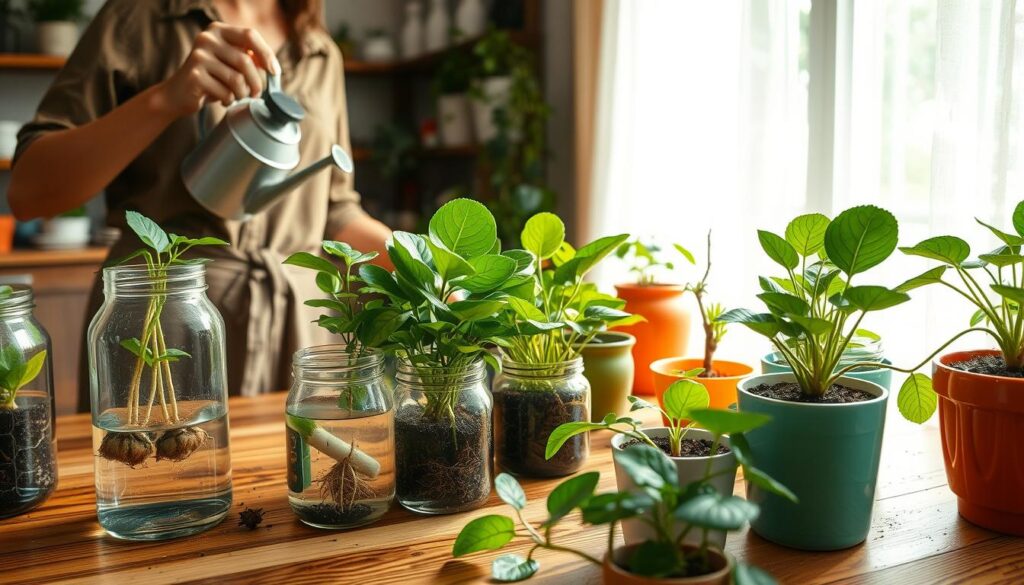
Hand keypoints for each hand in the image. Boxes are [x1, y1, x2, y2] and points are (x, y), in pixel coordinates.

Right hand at [155, 22, 280, 116]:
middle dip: (256, 82)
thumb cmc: (211, 78)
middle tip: (256, 94)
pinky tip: (223, 100)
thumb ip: (249, 59)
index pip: (250, 35)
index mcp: (218, 30)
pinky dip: (229, 100)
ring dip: (242, 94)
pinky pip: (225, 92)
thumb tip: (271, 67)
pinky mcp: (195, 75)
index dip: (266, 54)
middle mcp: (206, 38)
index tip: (275, 72)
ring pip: (237, 79)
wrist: (178, 94)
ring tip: (237, 97)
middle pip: (245, 61)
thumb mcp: (230, 64)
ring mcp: (198, 56)